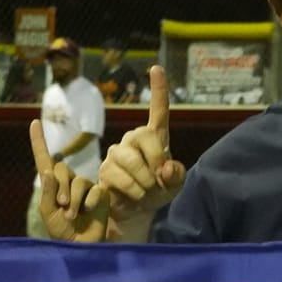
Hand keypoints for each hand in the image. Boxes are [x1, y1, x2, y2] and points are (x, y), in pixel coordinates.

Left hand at [29, 120, 108, 241]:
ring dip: (73, 199)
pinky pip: (93, 190)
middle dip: (61, 187)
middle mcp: (69, 182)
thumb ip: (48, 192)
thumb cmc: (61, 232)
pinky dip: (88, 202)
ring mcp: (85, 187)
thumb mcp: (49, 213)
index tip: (34, 123)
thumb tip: (48, 170)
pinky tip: (89, 212)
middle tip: (62, 206)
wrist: (80, 247)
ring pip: (78, 181)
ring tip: (73, 215)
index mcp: (52, 185)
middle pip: (62, 169)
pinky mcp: (100, 194)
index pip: (44, 159)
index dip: (39, 141)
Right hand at [97, 66, 184, 236]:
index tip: (156, 69)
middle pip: (145, 137)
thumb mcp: (174, 185)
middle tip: (160, 181)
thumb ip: (177, 175)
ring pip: (132, 160)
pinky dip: (134, 191)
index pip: (158, 111)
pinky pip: (121, 178)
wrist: (136, 213)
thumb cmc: (157, 193)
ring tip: (148, 192)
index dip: (158, 90)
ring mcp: (117, 153)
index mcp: (154, 138)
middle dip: (157, 162)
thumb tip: (166, 168)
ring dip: (145, 181)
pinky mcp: (105, 169)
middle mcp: (133, 140)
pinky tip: (136, 197)